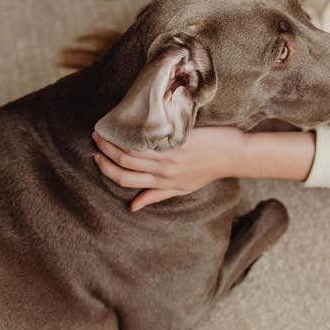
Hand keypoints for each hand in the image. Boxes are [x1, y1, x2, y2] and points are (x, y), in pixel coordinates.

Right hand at [92, 126, 244, 211]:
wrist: (233, 156)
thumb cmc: (207, 170)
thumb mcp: (181, 189)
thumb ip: (156, 195)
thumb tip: (132, 207)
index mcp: (162, 183)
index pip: (125, 179)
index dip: (106, 169)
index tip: (95, 157)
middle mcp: (163, 171)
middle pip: (125, 162)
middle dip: (106, 150)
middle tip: (96, 136)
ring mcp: (171, 156)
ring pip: (134, 149)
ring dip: (116, 138)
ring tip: (106, 127)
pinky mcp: (180, 141)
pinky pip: (152, 137)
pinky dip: (137, 131)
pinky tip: (128, 122)